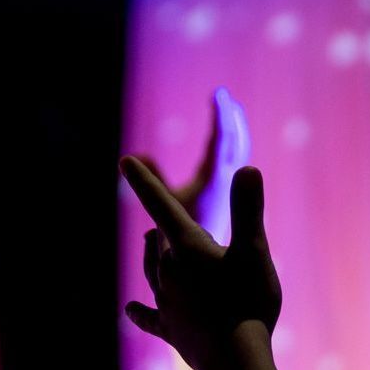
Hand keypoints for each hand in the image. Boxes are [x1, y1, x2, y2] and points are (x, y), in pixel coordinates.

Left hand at [121, 158, 281, 369]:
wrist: (232, 361)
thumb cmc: (246, 303)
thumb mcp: (254, 252)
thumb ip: (247, 210)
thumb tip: (247, 167)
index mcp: (187, 248)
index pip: (162, 205)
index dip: (144, 181)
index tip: (125, 160)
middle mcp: (170, 273)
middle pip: (160, 243)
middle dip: (161, 229)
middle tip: (160, 216)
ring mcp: (168, 303)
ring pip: (152, 274)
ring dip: (152, 257)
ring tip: (150, 244)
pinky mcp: (171, 330)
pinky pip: (150, 318)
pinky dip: (141, 312)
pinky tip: (130, 310)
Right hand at [139, 87, 250, 244]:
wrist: (215, 277)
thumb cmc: (186, 244)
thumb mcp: (163, 208)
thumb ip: (151, 180)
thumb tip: (132, 156)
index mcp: (214, 179)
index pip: (221, 139)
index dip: (220, 114)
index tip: (219, 93)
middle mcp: (226, 183)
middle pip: (234, 142)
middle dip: (228, 118)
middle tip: (223, 97)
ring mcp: (229, 191)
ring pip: (237, 153)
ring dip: (233, 132)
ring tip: (230, 116)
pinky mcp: (227, 198)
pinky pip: (233, 165)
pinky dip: (231, 149)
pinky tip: (229, 151)